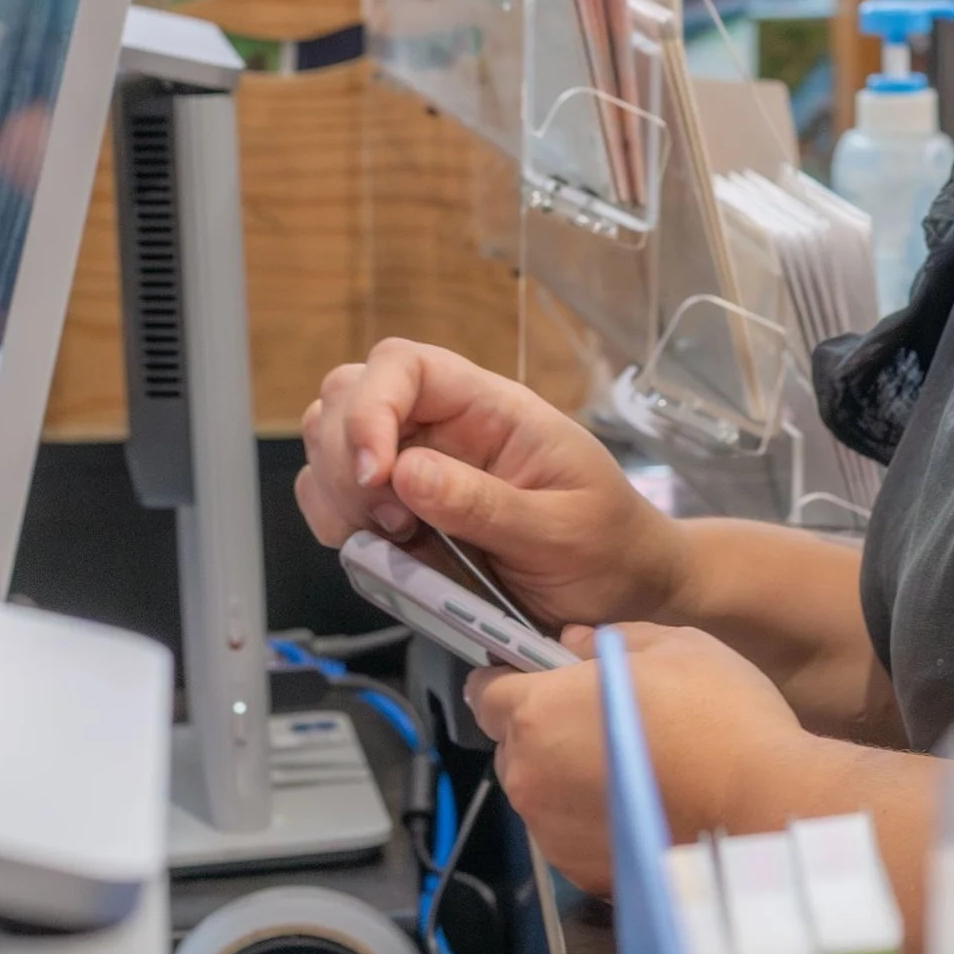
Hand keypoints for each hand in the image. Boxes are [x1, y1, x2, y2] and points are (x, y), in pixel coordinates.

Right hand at [296, 341, 681, 630]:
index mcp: (494, 410)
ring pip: (330, 444)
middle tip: (389, 522)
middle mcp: (446, 427)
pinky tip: (384, 552)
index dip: (371, 407)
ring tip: (394, 539)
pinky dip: (338, 523)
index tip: (374, 474)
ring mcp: (418, 466)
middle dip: (342, 455)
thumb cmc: (608, 547)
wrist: (624, 587)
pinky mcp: (402, 510)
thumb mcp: (562, 530)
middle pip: (350, 394)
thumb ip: (486, 504)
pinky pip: (338, 498)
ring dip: (336, 493)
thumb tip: (405, 473)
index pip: (405, 365)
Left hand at [465, 620, 803, 889]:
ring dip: (571, 779)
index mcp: (539, 714)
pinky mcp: (581, 873)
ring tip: (635, 768)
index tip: (539, 676)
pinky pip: (572, 835)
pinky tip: (645, 805)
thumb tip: (578, 644)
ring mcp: (552, 833)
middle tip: (605, 719)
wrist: (758, 811)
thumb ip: (611, 642)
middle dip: (547, 731)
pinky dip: (596, 820)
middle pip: (515, 747)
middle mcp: (530, 778)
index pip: (485, 693)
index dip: (510, 680)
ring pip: (543, 794)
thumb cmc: (717, 719)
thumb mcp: (675, 647)